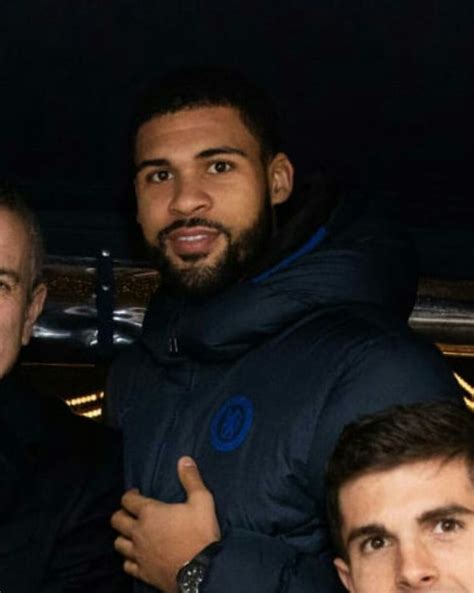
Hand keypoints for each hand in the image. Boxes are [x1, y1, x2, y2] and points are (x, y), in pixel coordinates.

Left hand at [111, 456, 220, 592]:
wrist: (202, 572)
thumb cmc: (200, 534)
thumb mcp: (202, 501)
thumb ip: (191, 479)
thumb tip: (183, 460)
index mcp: (150, 513)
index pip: (127, 500)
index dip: (130, 494)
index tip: (136, 493)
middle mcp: (138, 532)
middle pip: (117, 520)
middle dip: (121, 514)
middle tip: (131, 512)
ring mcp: (138, 554)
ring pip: (118, 543)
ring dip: (123, 536)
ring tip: (132, 533)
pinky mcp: (142, 572)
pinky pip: (127, 565)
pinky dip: (129, 559)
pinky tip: (137, 556)